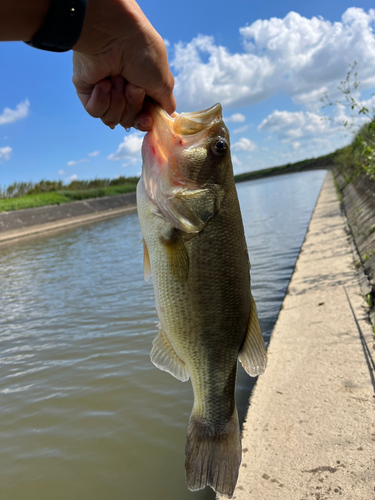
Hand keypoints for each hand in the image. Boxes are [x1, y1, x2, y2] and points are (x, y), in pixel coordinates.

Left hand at [72, 0, 175, 130]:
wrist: (115, 35)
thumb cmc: (143, 54)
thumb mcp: (164, 82)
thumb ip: (166, 103)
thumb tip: (168, 115)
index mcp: (143, 90)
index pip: (143, 118)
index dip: (144, 122)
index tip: (146, 118)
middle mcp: (124, 92)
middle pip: (128, 121)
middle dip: (132, 105)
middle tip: (133, 85)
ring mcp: (105, 92)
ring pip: (112, 119)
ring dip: (118, 101)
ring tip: (117, 78)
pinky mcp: (88, 92)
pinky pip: (95, 111)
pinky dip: (101, 99)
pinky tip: (103, 82)